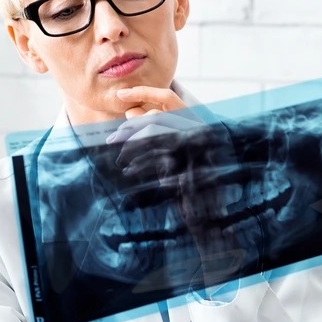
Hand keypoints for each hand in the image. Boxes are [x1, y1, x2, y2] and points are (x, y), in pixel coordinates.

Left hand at [109, 90, 249, 294]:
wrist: (209, 220)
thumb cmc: (189, 188)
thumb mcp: (171, 156)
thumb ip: (156, 134)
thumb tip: (130, 113)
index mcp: (200, 122)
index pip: (167, 100)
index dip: (142, 102)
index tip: (121, 108)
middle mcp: (203, 129)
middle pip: (157, 116)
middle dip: (130, 127)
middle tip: (111, 141)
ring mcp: (198, 146)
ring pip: (153, 132)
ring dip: (131, 146)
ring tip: (121, 160)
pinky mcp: (190, 163)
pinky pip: (155, 155)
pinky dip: (138, 162)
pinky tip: (129, 171)